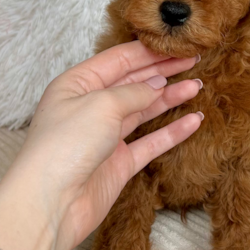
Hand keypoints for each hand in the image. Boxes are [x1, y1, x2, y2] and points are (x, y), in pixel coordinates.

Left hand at [0, 41, 201, 249]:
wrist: (52, 202)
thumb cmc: (65, 145)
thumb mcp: (101, 104)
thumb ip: (134, 92)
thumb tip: (157, 86)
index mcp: (77, 84)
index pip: (118, 60)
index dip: (149, 53)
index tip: (178, 47)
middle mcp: (90, 108)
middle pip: (133, 83)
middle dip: (163, 72)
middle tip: (194, 61)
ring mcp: (105, 136)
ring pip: (144, 111)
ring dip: (170, 98)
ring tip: (197, 86)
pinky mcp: (118, 163)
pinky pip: (151, 142)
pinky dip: (172, 131)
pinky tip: (193, 121)